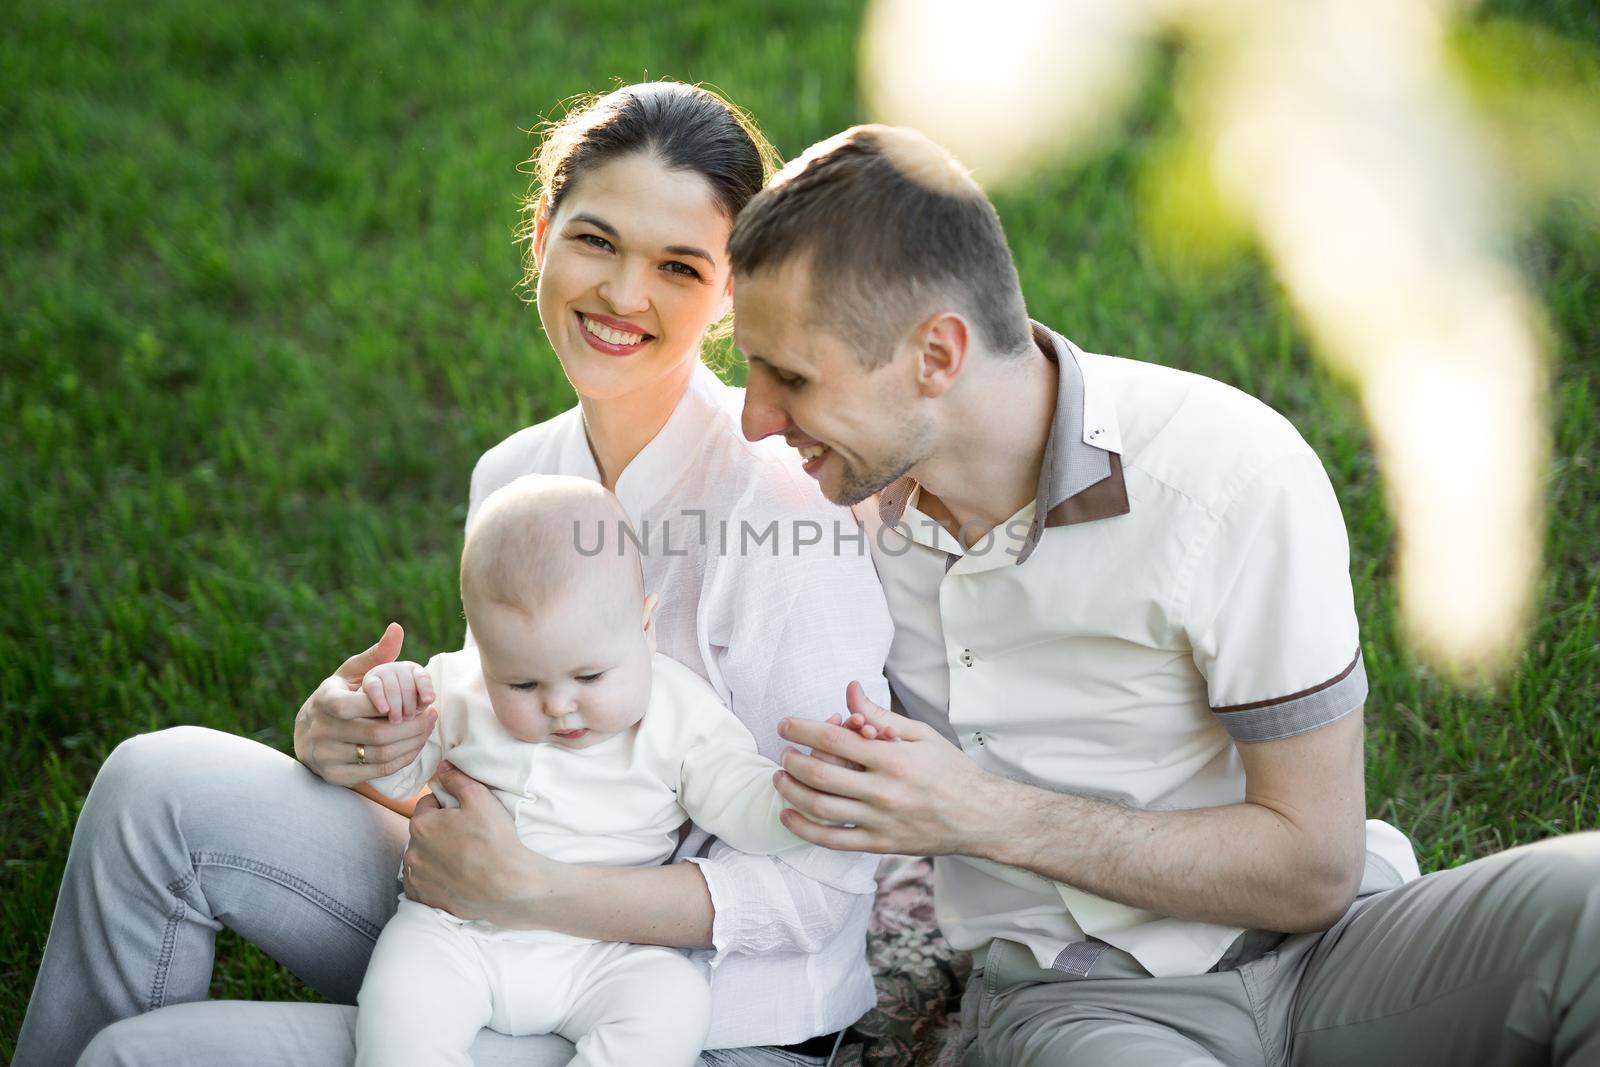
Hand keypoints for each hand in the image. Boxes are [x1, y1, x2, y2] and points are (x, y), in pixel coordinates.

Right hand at [293, 623, 436, 785]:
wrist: (308, 734)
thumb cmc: (338, 696)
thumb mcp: (351, 674)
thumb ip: (376, 655)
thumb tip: (397, 629)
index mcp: (323, 701)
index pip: (356, 706)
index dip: (389, 705)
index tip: (416, 701)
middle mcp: (320, 731)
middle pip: (376, 734)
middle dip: (413, 726)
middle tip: (432, 716)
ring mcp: (326, 756)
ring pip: (380, 754)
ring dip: (412, 743)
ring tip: (427, 729)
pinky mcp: (335, 776)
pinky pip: (378, 772)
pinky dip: (402, 759)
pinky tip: (414, 746)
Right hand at [361, 660, 435, 723]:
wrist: (375, 704)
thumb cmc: (402, 705)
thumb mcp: (416, 703)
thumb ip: (423, 700)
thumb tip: (429, 699)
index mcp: (415, 670)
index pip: (423, 677)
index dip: (426, 688)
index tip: (429, 701)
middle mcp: (400, 667)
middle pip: (408, 686)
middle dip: (410, 705)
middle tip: (408, 718)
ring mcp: (383, 671)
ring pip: (393, 689)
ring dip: (396, 707)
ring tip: (397, 720)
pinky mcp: (369, 679)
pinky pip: (375, 688)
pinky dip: (380, 699)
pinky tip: (384, 710)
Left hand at [403, 762, 569, 926]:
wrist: (508, 885)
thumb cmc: (495, 840)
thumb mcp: (480, 798)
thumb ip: (457, 779)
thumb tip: (442, 767)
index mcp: (421, 824)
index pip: (426, 804)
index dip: (446, 805)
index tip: (464, 814)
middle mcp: (412, 852)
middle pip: (423, 832)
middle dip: (439, 831)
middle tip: (466, 836)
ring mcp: (417, 878)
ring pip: (421, 858)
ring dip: (434, 855)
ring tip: (462, 859)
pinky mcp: (424, 899)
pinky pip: (420, 884)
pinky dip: (431, 880)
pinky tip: (451, 877)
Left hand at [773, 681, 996, 855]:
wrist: (980, 817)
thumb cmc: (950, 771)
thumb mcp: (920, 734)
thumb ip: (879, 714)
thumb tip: (849, 691)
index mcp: (894, 758)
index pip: (835, 738)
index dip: (802, 729)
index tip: (786, 725)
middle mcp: (884, 790)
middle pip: (820, 773)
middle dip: (791, 760)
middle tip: (783, 752)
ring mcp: (880, 820)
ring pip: (820, 807)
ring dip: (790, 790)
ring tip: (780, 778)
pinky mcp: (879, 844)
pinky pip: (832, 840)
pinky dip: (804, 828)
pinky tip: (788, 814)